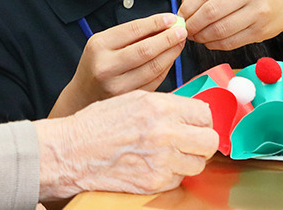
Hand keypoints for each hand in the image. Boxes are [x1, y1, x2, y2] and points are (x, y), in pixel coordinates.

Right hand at [35, 91, 218, 199]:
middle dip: (201, 140)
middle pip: (209, 141)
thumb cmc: (98, 124)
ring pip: (198, 164)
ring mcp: (161, 161)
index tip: (194, 123)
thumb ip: (166, 104)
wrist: (73, 152)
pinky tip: (153, 164)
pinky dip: (171, 174)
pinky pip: (179, 180)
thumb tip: (190, 112)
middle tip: (189, 140)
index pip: (204, 114)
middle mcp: (164, 133)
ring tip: (169, 153)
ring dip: (187, 159)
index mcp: (159, 108)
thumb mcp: (133, 99)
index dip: (200, 119)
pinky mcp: (154, 183)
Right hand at [49, 13, 187, 117]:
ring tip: (179, 43)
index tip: (172, 18)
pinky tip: (170, 59)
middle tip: (182, 30)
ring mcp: (118, 86)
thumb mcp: (104, 43)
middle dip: (168, 38)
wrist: (83, 95)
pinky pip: (155, 81)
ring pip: (154, 67)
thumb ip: (131, 35)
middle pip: (146, 50)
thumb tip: (163, 24)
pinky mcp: (129, 98)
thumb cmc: (97, 64)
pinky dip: (166, 68)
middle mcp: (106, 67)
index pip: (133, 30)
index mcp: (99, 46)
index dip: (156, 23)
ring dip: (171, 53)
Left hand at [177, 0, 282, 50]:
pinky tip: (209, 42)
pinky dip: (215, 45)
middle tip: (186, 30)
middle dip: (193, 24)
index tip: (180, 16)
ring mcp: (258, 12)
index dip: (187, 8)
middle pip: (210, 12)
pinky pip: (231, 42)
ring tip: (196, 37)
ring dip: (202, 37)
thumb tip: (182, 9)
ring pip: (220, 30)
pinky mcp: (261, 31)